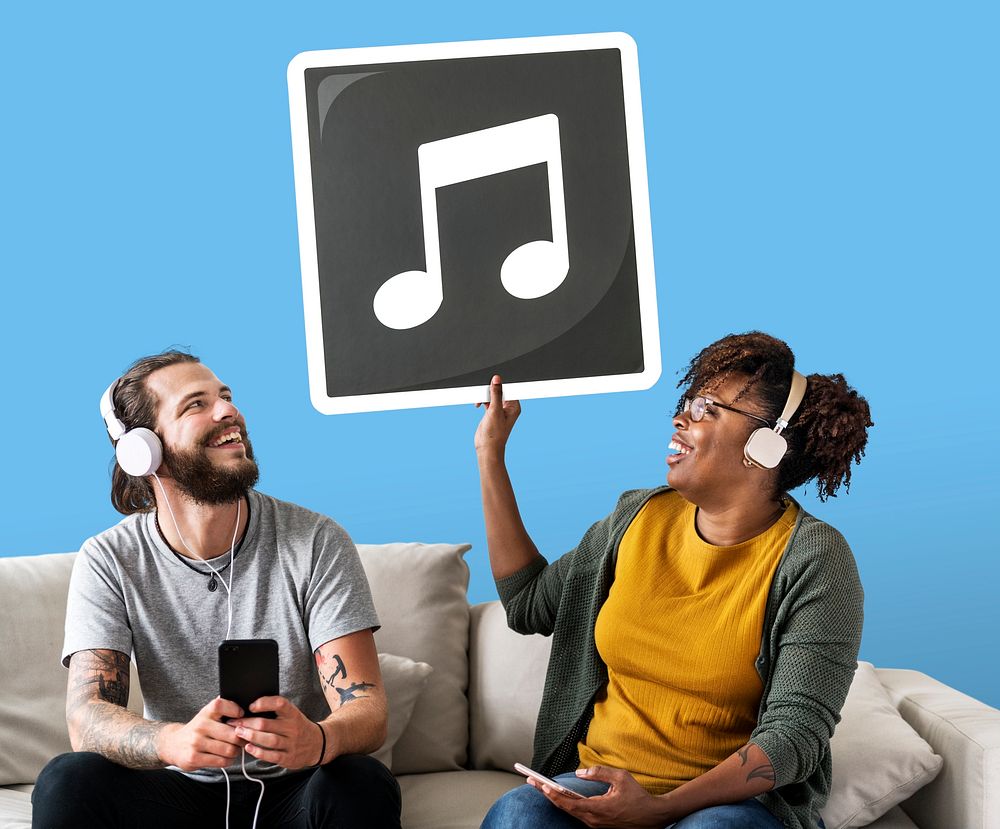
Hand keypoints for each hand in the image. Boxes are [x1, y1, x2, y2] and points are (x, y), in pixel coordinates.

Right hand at [158, 697, 245, 771]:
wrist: (173, 744)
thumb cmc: (198, 729)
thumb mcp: (207, 715)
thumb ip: (224, 709)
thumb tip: (245, 704)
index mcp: (205, 713)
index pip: (221, 705)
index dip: (235, 710)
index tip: (241, 716)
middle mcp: (200, 726)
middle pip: (232, 733)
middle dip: (242, 739)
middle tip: (245, 740)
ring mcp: (196, 743)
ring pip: (229, 749)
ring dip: (236, 752)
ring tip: (235, 749)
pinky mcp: (194, 758)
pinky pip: (221, 761)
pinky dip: (228, 761)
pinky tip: (227, 757)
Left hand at [228, 695, 324, 769]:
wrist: (317, 744)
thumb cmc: (297, 727)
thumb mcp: (291, 715)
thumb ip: (275, 712)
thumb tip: (249, 708)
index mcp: (293, 713)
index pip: (280, 704)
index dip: (264, 703)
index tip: (250, 705)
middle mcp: (293, 727)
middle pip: (267, 724)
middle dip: (248, 723)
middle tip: (234, 722)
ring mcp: (291, 743)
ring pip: (269, 740)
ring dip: (251, 736)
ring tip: (238, 733)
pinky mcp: (289, 757)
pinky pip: (272, 755)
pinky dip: (258, 752)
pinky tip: (248, 747)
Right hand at [474, 375, 520, 458]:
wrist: (486, 447)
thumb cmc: (494, 434)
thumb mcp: (495, 410)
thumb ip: (496, 394)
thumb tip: (497, 380)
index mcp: (514, 406)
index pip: (509, 389)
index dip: (501, 384)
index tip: (492, 381)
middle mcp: (508, 407)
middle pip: (500, 391)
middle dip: (491, 390)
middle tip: (484, 393)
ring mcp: (499, 410)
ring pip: (492, 395)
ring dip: (485, 396)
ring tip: (480, 401)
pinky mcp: (491, 412)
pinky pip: (487, 401)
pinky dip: (482, 400)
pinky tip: (478, 404)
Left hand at [529, 766, 670, 828]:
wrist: (653, 818)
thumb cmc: (638, 796)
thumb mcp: (620, 778)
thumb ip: (599, 772)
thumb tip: (579, 772)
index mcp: (597, 809)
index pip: (568, 802)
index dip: (552, 794)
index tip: (539, 784)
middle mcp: (594, 820)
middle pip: (564, 807)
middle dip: (547, 794)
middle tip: (531, 781)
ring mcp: (596, 825)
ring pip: (570, 812)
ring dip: (555, 800)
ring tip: (541, 787)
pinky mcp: (599, 825)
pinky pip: (578, 814)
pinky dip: (567, 805)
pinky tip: (559, 796)